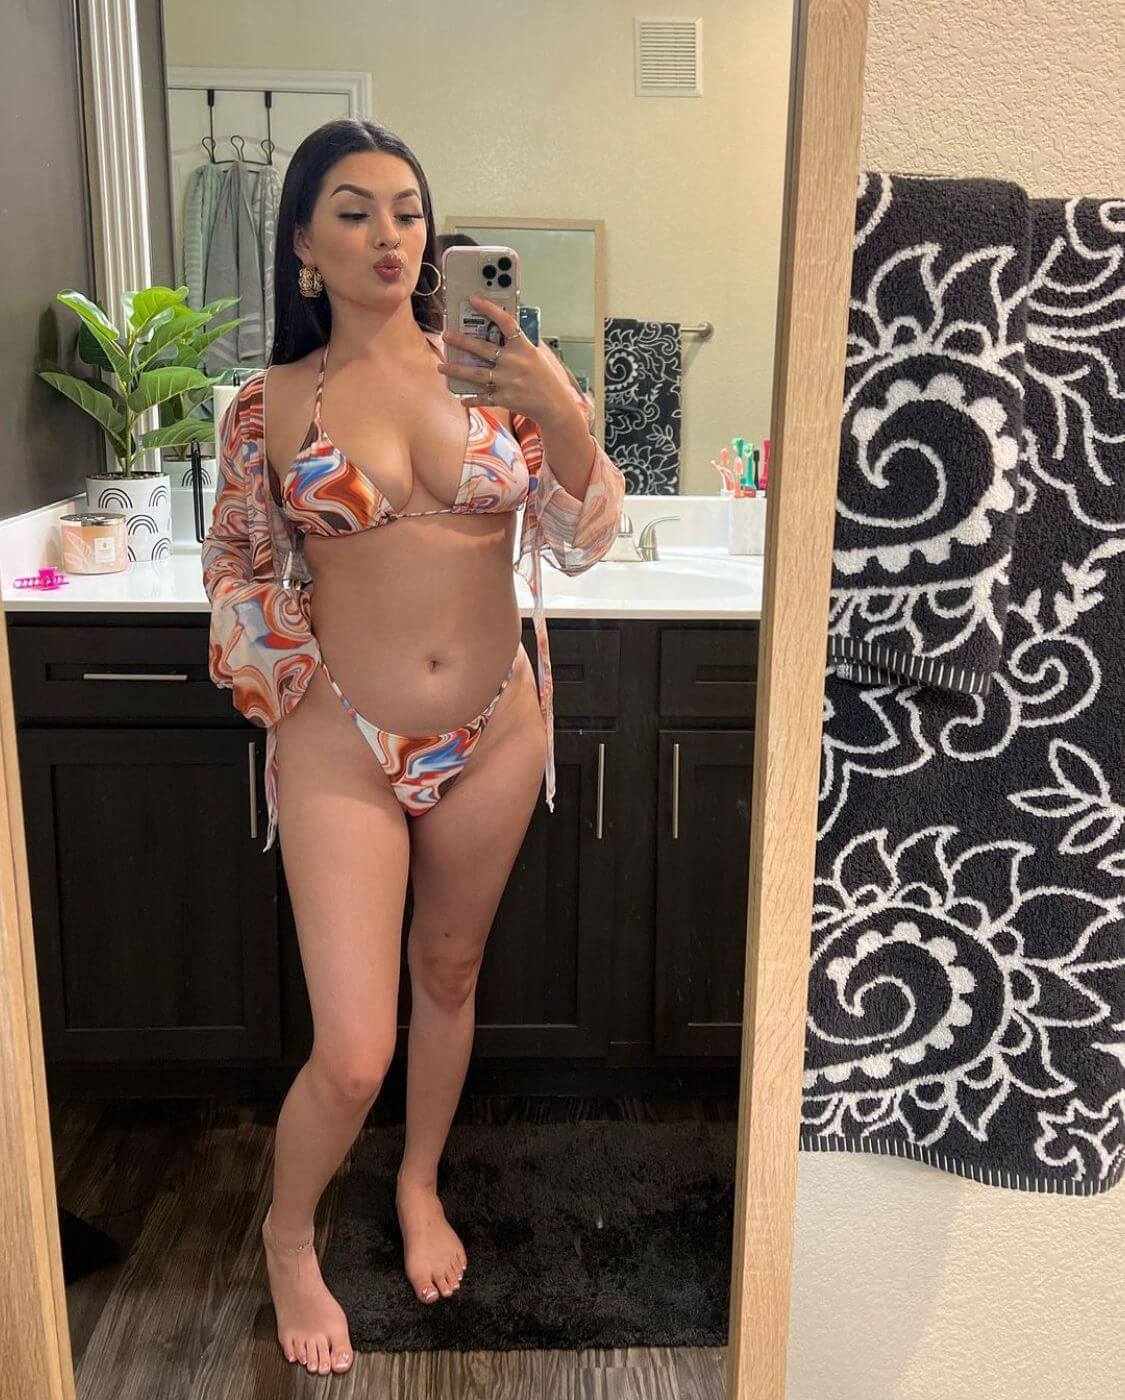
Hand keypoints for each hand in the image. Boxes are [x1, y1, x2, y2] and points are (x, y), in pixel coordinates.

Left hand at [437, 294, 575, 426]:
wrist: (555, 406)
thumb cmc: (544, 379)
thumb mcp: (535, 356)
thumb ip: (518, 345)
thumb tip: (497, 332)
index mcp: (523, 347)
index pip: (505, 322)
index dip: (489, 308)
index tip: (473, 300)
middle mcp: (514, 362)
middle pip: (482, 348)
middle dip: (461, 341)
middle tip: (445, 335)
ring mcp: (509, 381)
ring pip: (476, 374)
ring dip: (456, 369)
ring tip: (442, 366)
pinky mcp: (505, 399)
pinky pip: (483, 398)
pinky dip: (472, 399)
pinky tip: (462, 398)